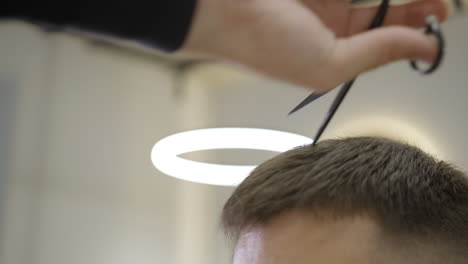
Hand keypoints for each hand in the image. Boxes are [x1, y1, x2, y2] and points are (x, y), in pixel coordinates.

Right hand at [182, 0, 450, 91]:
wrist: (217, 8)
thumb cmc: (259, 43)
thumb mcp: (327, 63)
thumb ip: (377, 53)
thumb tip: (423, 50)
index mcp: (328, 55)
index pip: (380, 45)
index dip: (413, 34)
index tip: (439, 21)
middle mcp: (325, 26)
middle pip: (382, 14)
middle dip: (413, 7)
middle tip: (440, 3)